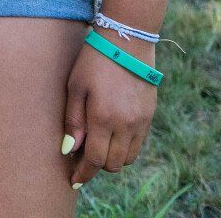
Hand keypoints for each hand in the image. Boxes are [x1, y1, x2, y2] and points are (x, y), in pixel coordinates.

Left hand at [64, 33, 159, 187]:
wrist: (128, 41)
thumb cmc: (94, 61)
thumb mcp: (75, 87)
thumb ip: (73, 121)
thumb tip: (70, 149)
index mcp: (104, 118)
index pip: (95, 160)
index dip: (84, 173)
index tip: (74, 180)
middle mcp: (126, 124)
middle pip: (113, 164)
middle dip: (97, 166)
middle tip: (83, 158)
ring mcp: (141, 121)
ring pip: (128, 157)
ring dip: (113, 158)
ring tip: (98, 145)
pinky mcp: (150, 116)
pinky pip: (139, 144)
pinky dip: (125, 147)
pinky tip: (112, 136)